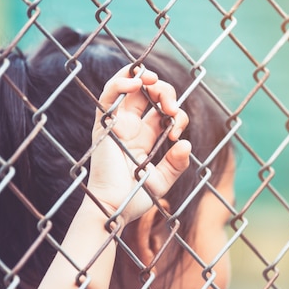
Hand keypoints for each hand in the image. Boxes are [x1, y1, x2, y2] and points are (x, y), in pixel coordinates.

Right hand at [88, 65, 190, 222]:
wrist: (113, 210)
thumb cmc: (134, 199)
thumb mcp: (162, 181)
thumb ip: (176, 164)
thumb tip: (186, 144)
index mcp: (145, 138)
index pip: (163, 113)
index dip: (176, 116)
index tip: (177, 134)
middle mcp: (130, 127)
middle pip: (149, 94)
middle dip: (165, 93)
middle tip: (171, 108)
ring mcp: (116, 124)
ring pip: (130, 87)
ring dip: (145, 78)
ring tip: (155, 82)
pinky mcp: (103, 124)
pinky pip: (108, 95)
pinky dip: (121, 81)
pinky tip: (137, 82)